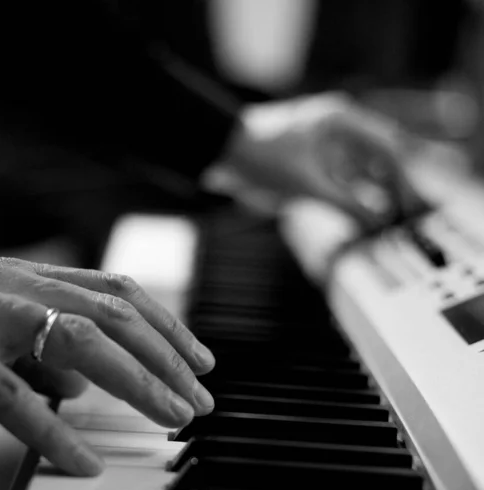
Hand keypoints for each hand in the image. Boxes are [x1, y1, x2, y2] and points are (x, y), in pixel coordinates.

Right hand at [0, 258, 214, 474]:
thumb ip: (42, 349)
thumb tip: (88, 385)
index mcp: (30, 274)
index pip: (118, 291)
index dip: (167, 323)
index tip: (201, 359)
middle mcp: (15, 283)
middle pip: (114, 315)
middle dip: (167, 357)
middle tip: (200, 397)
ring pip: (79, 341)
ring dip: (135, 382)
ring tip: (171, 416)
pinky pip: (9, 395)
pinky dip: (52, 431)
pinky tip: (85, 460)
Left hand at [216, 93, 412, 225]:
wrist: (221, 152)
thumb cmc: (261, 154)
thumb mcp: (307, 182)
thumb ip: (345, 202)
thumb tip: (378, 221)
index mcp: (343, 120)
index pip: (391, 147)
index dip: (405, 178)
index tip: (412, 205)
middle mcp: (340, 131)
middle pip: (380, 161)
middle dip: (392, 191)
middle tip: (402, 220)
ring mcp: (327, 148)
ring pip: (362, 175)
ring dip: (372, 200)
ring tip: (384, 226)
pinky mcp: (313, 167)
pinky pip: (342, 185)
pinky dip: (352, 202)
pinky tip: (360, 221)